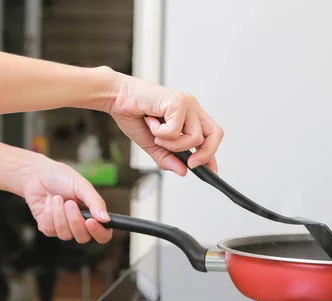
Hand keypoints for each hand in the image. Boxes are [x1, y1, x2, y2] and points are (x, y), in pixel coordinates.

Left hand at [20, 154, 111, 243]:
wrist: (37, 174)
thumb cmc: (63, 178)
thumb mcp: (83, 187)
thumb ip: (96, 202)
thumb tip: (106, 219)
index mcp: (93, 215)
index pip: (103, 235)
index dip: (99, 232)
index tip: (90, 221)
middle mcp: (80, 224)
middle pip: (83, 238)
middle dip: (75, 220)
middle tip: (69, 203)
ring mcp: (64, 228)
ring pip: (65, 235)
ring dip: (59, 214)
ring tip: (56, 198)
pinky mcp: (48, 228)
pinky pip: (50, 230)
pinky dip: (48, 214)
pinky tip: (48, 203)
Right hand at [106, 72, 223, 175]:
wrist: (116, 97)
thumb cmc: (134, 115)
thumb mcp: (153, 144)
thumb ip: (168, 158)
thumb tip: (183, 171)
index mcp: (190, 117)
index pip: (211, 137)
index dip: (212, 155)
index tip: (211, 172)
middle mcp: (192, 109)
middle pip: (215, 135)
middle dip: (205, 154)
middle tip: (190, 163)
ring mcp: (187, 103)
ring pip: (194, 138)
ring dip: (172, 144)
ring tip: (156, 135)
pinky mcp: (178, 101)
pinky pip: (175, 131)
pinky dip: (160, 133)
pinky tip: (150, 122)